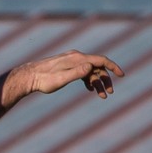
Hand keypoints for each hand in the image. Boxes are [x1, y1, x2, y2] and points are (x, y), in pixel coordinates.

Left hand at [3, 52, 123, 105]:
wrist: (29, 76)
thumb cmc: (44, 80)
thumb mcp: (61, 79)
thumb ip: (76, 73)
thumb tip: (90, 67)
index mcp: (77, 59)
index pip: (100, 60)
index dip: (113, 67)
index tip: (122, 75)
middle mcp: (76, 57)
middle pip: (97, 67)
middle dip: (105, 80)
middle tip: (108, 94)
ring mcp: (72, 61)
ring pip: (91, 70)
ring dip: (97, 82)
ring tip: (101, 96)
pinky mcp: (67, 66)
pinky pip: (83, 71)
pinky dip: (89, 80)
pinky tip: (90, 89)